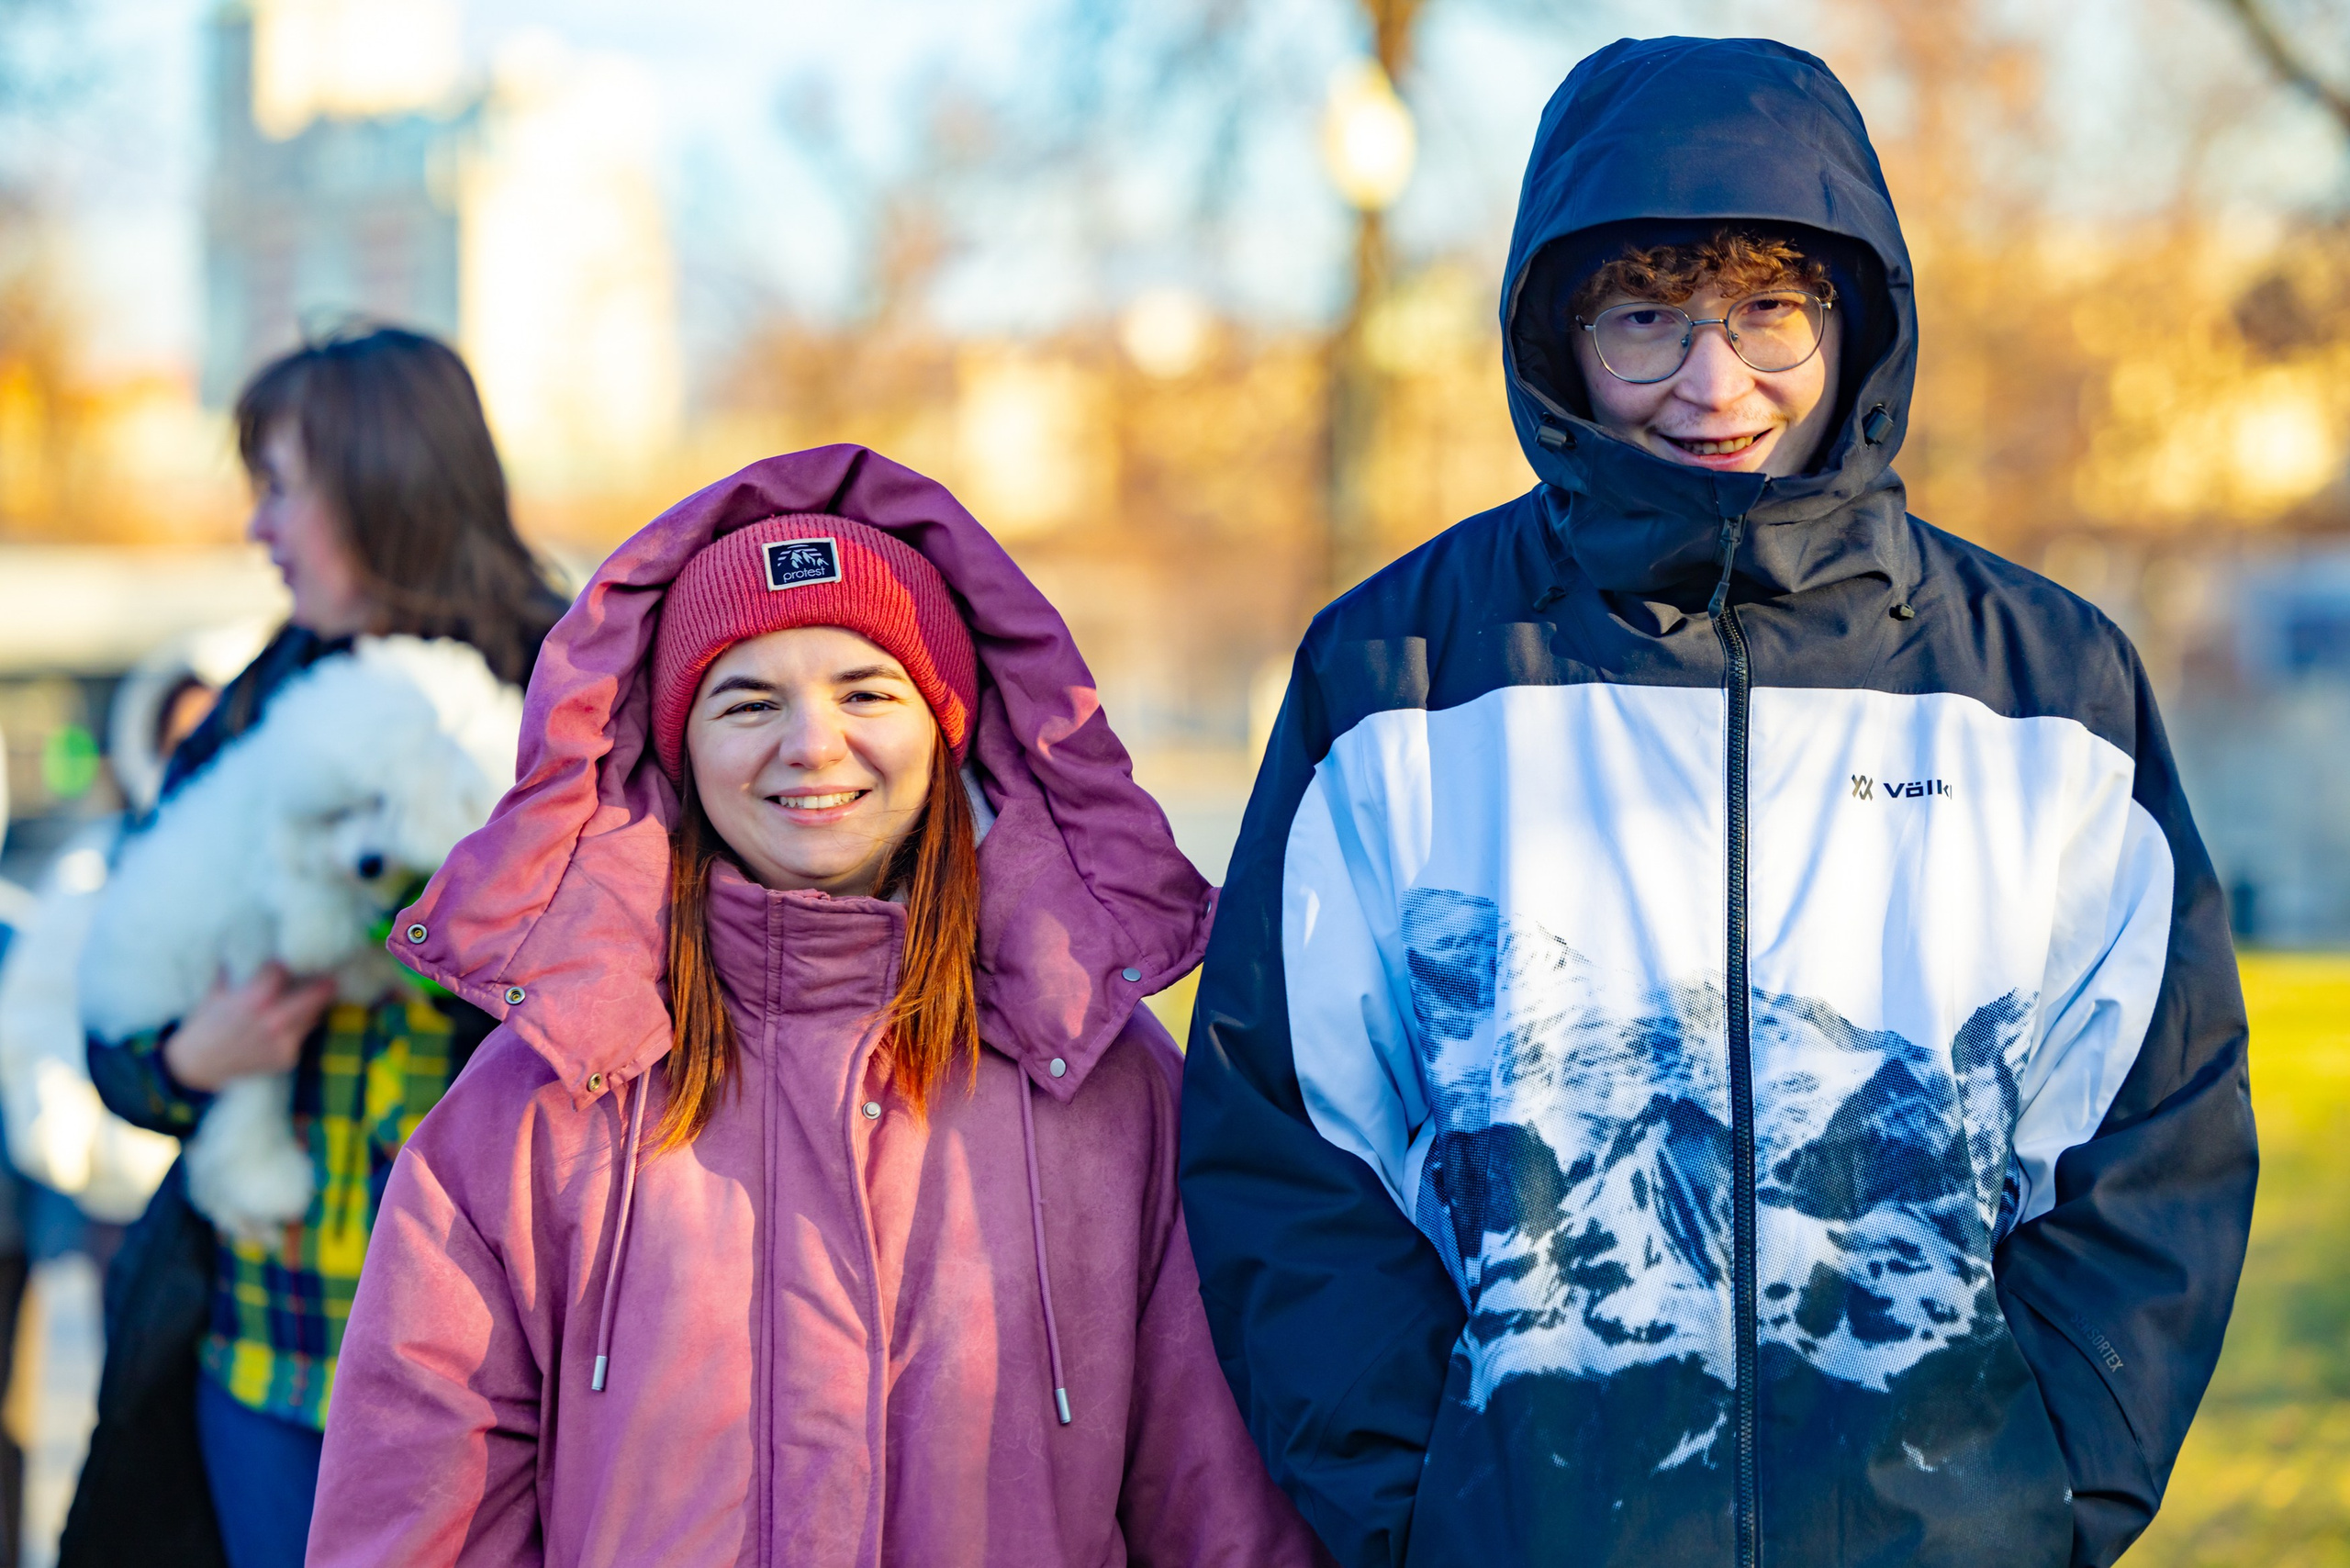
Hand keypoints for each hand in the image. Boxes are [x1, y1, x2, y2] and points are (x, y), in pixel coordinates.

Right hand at [162, 964, 337, 1093]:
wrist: (198, 1065)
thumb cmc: (207, 1023)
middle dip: (325, 984)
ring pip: (313, 1016)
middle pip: (316, 995)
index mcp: (255, 999)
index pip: (285, 971)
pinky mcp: (287, 1057)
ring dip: (315, 1005)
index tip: (297, 957)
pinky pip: (303, 1035)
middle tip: (331, 976)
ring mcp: (283, 1041)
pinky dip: (301, 1027)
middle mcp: (274, 1020)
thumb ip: (237, 969)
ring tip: (318, 996)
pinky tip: (293, 1022)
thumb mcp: (217, 991)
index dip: (289, 963)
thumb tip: (251, 943)